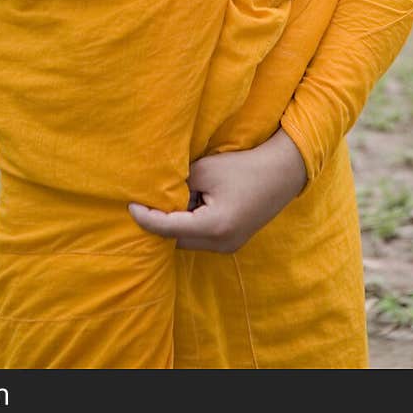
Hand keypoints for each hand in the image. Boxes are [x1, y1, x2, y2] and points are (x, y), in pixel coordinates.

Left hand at [127, 130, 306, 253]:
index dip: (146, 218)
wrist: (282, 172)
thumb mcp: (205, 170)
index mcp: (214, 226)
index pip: (169, 228)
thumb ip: (179, 185)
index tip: (130, 206)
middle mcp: (221, 243)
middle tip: (148, 201)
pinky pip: (203, 237)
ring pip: (190, 240)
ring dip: (179, 222)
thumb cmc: (243, 167)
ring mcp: (229, 245)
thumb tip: (159, 194)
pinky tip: (192, 202)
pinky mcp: (234, 240)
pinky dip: (193, 223)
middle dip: (163, 222)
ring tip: (175, 197)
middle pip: (178, 239)